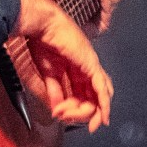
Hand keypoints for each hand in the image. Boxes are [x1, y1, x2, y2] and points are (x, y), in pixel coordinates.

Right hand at [13, 0, 113, 130]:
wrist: (43, 25)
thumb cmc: (43, 41)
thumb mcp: (49, 72)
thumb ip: (55, 91)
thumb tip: (57, 109)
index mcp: (77, 68)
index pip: (84, 93)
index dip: (80, 109)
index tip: (67, 118)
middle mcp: (88, 67)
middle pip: (95, 96)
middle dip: (88, 113)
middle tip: (75, 121)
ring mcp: (92, 65)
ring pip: (100, 95)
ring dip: (93, 111)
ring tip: (85, 121)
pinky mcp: (91, 65)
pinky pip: (101, 88)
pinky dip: (104, 103)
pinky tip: (103, 115)